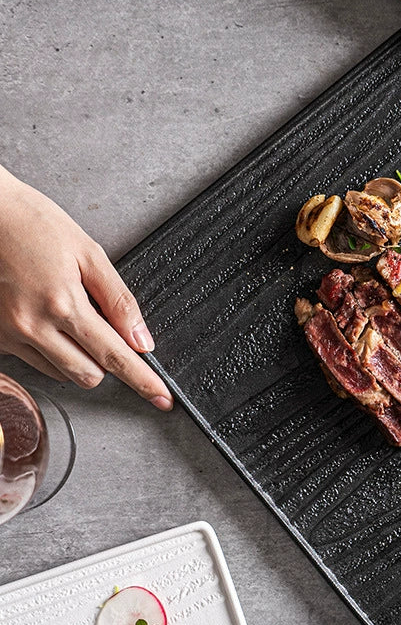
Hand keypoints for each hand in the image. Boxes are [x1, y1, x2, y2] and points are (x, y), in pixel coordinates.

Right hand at [0, 165, 172, 409]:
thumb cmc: (35, 224)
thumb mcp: (89, 253)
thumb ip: (119, 301)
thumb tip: (142, 340)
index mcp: (63, 303)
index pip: (114, 356)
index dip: (142, 381)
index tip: (162, 399)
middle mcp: (33, 326)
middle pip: (88, 375)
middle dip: (106, 361)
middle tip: (104, 327)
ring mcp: (9, 334)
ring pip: (62, 373)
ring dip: (79, 357)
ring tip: (71, 315)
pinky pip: (36, 362)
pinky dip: (52, 350)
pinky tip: (48, 318)